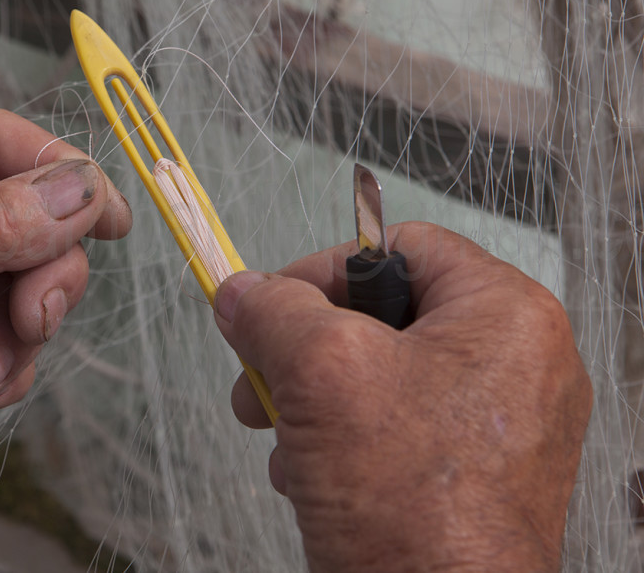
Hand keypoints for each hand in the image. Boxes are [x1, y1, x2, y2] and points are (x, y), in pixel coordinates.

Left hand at [0, 109, 130, 571]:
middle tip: (31, 312)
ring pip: (28, 289)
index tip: (110, 219)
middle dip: (42, 271)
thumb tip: (82, 186)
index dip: (63, 173)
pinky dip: (5, 370)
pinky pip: (12, 346)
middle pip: (31, 221)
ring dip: (19, 332)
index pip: (2, 145)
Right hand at [214, 222, 590, 572]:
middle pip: (384, 317)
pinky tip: (311, 476)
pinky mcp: (475, 473)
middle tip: (261, 378)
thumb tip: (241, 291)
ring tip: (286, 441)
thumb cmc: (413, 508)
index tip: (272, 305)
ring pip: (380, 377)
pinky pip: (396, 428)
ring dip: (314, 403)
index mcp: (505, 315)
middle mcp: (516, 363)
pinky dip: (342, 442)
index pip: (401, 249)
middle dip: (305, 351)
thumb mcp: (322, 374)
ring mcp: (500, 424)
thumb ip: (274, 312)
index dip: (324, 269)